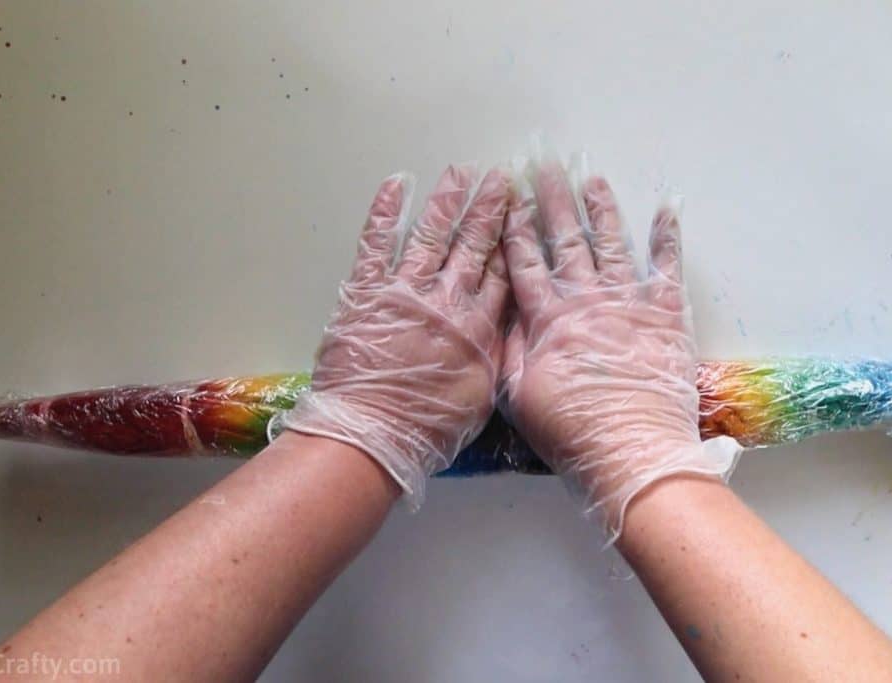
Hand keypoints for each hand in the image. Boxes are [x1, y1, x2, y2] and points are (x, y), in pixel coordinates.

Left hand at [270, 165, 510, 508]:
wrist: (372, 434)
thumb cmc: (428, 427)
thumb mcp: (481, 396)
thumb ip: (495, 352)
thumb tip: (508, 324)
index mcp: (477, 327)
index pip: (502, 272)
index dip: (514, 238)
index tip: (524, 212)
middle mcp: (447, 300)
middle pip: (473, 245)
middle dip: (489, 208)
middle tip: (501, 177)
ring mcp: (405, 291)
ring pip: (432, 235)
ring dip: (448, 200)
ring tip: (462, 171)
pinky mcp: (366, 291)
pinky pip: (377, 243)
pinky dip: (387, 212)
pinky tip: (397, 184)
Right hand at [499, 158, 739, 540]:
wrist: (632, 452)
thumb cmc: (571, 433)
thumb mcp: (518, 397)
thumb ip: (510, 349)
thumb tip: (505, 311)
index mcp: (548, 320)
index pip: (525, 263)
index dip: (513, 228)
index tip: (507, 198)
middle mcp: (586, 300)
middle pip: (564, 241)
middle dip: (552, 201)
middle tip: (543, 166)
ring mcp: (628, 303)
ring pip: (611, 244)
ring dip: (600, 209)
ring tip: (591, 178)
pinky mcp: (665, 315)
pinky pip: (666, 267)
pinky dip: (667, 237)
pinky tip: (667, 208)